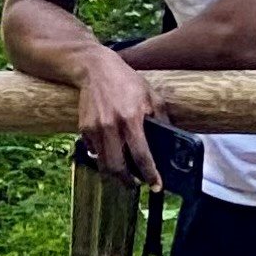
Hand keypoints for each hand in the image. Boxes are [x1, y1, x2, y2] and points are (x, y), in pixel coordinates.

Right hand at [72, 44, 168, 188]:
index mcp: (131, 119)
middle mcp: (111, 126)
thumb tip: (172, 140)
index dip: (150, 174)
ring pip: (103, 163)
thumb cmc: (127, 82)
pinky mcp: (83, 127)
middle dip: (127, 181)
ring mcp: (94, 128)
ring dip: (114, 173)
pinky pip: (93, 151)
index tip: (156, 186)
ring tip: (125, 174)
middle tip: (137, 184)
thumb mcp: (152, 97)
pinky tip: (112, 154)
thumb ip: (162, 119)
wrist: (95, 69)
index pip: (141, 155)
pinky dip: (102, 157)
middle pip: (117, 166)